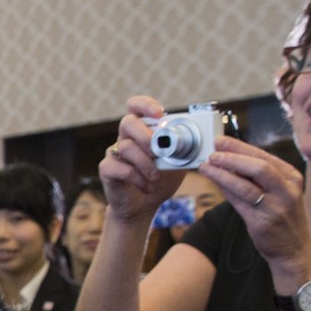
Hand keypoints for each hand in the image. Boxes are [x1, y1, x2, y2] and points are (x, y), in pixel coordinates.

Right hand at [100, 95, 186, 224]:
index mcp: (143, 130)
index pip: (136, 106)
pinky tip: (145, 185)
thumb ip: (184, 149)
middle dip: (146, 136)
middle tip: (158, 153)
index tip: (159, 113)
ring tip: (156, 177)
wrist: (144, 205)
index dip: (145, 105)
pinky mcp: (107, 169)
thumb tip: (203, 140)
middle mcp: (126, 138)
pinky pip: (118, 167)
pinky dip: (136, 177)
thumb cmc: (161, 181)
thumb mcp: (178, 163)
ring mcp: (114, 153)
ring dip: (145, 163)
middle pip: (128, 122)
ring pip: (125, 147)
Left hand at [200, 137, 310, 288]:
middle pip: (258, 167)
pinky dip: (225, 190)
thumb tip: (229, 159)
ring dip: (222, 173)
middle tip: (213, 152)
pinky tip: (215, 182)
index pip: (264, 156)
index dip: (240, 147)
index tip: (221, 140)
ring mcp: (276, 207)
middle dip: (232, 156)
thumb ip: (259, 176)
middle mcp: (287, 190)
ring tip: (206, 166)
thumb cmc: (282, 216)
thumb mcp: (279, 191)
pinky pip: (239, 203)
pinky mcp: (262, 223)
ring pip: (245, 185)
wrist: (294, 249)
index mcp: (292, 177)